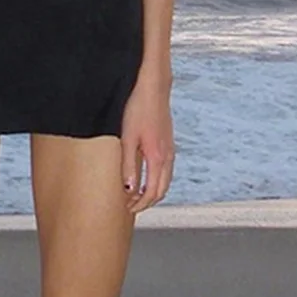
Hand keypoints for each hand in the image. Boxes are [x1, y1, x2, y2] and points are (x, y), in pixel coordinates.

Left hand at [120, 72, 174, 213]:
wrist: (153, 87)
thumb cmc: (138, 108)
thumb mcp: (127, 138)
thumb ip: (129, 165)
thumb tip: (129, 189)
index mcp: (157, 158)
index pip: (151, 192)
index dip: (140, 204)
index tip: (127, 208)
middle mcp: (167, 156)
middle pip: (161, 190)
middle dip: (147, 202)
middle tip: (131, 206)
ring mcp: (170, 149)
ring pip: (165, 180)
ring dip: (153, 191)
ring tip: (136, 194)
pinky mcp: (168, 142)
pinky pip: (165, 169)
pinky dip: (157, 179)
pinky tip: (146, 175)